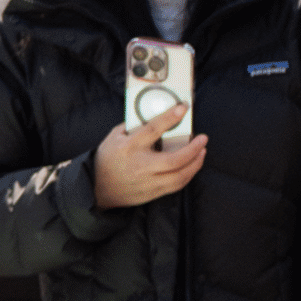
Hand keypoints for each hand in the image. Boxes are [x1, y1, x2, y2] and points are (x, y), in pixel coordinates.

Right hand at [92, 102, 206, 208]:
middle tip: (203, 138)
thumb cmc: (106, 160)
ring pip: (180, 175)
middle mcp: (140, 165)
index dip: (170, 117)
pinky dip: (188, 174)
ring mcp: (147, 181)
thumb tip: (152, 117)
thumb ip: (132, 128)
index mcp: (129, 147)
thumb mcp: (113, 138)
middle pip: (175, 159)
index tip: (183, 108)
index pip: (153, 130)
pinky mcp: (152, 192)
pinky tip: (192, 166)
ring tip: (202, 152)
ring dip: (196, 163)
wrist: (97, 188)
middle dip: (193, 148)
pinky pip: (176, 185)